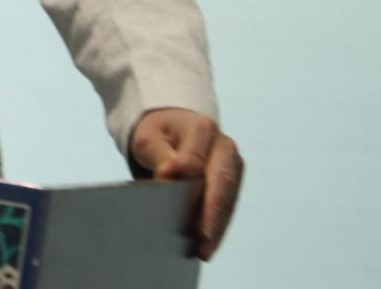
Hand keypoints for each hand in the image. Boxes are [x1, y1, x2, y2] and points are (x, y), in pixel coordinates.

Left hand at [128, 107, 243, 260]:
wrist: (171, 128)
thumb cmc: (158, 134)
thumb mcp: (149, 137)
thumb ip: (159, 154)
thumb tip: (170, 175)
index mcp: (202, 128)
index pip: (196, 159)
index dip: (184, 178)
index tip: (169, 190)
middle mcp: (224, 145)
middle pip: (222, 182)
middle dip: (212, 215)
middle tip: (201, 243)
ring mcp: (232, 164)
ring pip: (229, 199)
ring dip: (217, 227)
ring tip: (204, 251)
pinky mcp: (232, 181)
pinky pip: (227, 206)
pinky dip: (217, 226)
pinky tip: (207, 245)